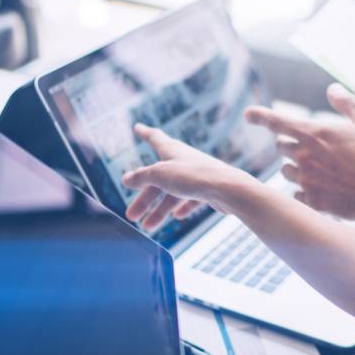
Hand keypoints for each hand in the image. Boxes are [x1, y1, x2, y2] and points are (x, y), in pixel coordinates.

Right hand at [123, 124, 264, 229]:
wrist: (228, 189)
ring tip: (147, 227)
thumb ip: (142, 177)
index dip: (145, 133)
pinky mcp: (208, 191)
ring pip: (173, 194)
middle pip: (158, 180)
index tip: (138, 127)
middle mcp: (184, 161)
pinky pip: (191, 200)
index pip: (155, 138)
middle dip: (144, 199)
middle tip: (131, 216)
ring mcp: (197, 176)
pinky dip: (182, 208)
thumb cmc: (194, 176)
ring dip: (159, 211)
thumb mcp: (160, 175)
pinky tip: (177, 217)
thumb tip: (126, 179)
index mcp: (173, 150)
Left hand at [245, 83, 354, 223]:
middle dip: (292, 145)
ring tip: (323, 171)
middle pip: (281, 147)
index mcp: (314, 133)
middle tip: (315, 150)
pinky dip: (304, 191)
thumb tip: (332, 89)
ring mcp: (306, 181)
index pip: (277, 121)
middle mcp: (304, 156)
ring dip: (297, 169)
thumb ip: (346, 102)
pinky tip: (324, 190)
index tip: (248, 114)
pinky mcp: (311, 202)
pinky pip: (296, 194)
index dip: (260, 116)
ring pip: (286, 172)